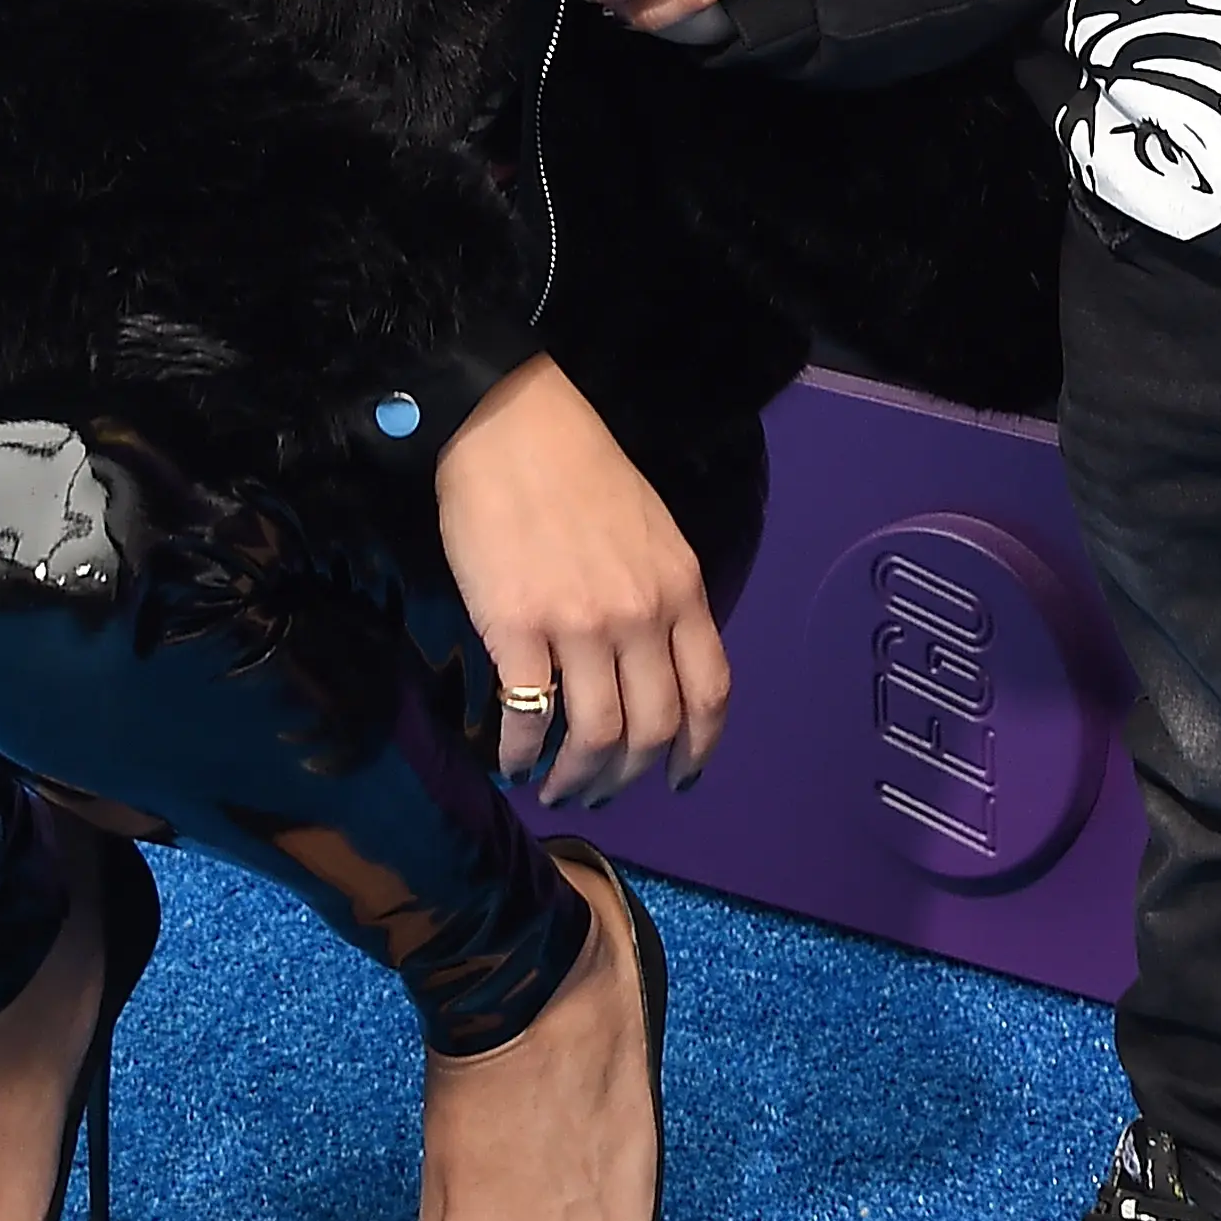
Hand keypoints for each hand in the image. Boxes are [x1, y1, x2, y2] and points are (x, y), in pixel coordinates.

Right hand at [435, 356, 731, 800]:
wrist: (512, 429)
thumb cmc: (582, 473)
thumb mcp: (653, 533)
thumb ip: (665, 598)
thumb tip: (655, 666)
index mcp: (682, 590)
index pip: (710, 692)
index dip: (700, 749)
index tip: (682, 778)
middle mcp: (642, 615)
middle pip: (653, 728)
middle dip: (628, 776)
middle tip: (600, 791)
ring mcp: (581, 625)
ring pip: (596, 736)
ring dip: (576, 776)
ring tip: (555, 786)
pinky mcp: (519, 628)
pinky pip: (529, 714)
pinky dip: (520, 751)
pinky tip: (511, 759)